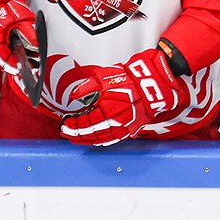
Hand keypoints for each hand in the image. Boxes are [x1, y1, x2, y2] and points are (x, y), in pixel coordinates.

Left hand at [60, 48, 188, 146]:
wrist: (152, 83)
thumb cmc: (131, 78)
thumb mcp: (105, 77)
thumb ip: (87, 87)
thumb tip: (75, 95)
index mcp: (107, 108)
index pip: (85, 123)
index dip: (73, 125)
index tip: (66, 124)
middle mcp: (115, 121)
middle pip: (92, 134)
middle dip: (78, 135)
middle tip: (68, 134)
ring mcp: (124, 126)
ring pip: (102, 139)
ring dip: (89, 141)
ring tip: (79, 139)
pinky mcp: (132, 128)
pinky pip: (114, 139)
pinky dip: (104, 142)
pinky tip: (97, 141)